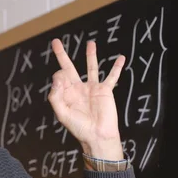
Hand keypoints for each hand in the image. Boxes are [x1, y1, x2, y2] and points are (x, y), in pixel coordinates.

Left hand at [48, 39, 124, 160]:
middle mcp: (78, 88)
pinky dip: (116, 67)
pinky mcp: (105, 90)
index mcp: (66, 93)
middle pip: (69, 67)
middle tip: (56, 42)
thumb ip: (56, 95)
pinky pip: (112, 76)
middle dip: (62, 55)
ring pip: (91, 67)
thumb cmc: (78, 127)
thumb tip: (58, 76)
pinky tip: (121, 58)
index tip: (63, 82)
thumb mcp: (61, 113)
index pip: (59, 77)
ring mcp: (92, 88)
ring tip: (90, 43)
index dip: (59, 76)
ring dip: (90, 55)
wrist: (97, 135)